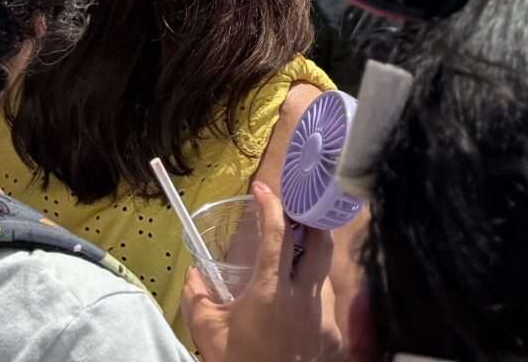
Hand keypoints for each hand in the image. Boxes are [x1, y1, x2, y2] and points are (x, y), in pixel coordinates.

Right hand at [183, 180, 336, 361]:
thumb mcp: (209, 332)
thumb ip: (196, 297)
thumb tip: (192, 274)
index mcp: (271, 292)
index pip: (279, 232)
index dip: (272, 203)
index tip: (262, 189)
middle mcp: (305, 300)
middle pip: (322, 242)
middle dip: (309, 222)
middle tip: (292, 215)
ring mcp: (325, 319)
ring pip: (326, 273)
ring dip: (310, 261)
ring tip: (289, 264)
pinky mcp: (335, 338)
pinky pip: (329, 304)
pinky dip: (314, 294)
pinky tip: (296, 304)